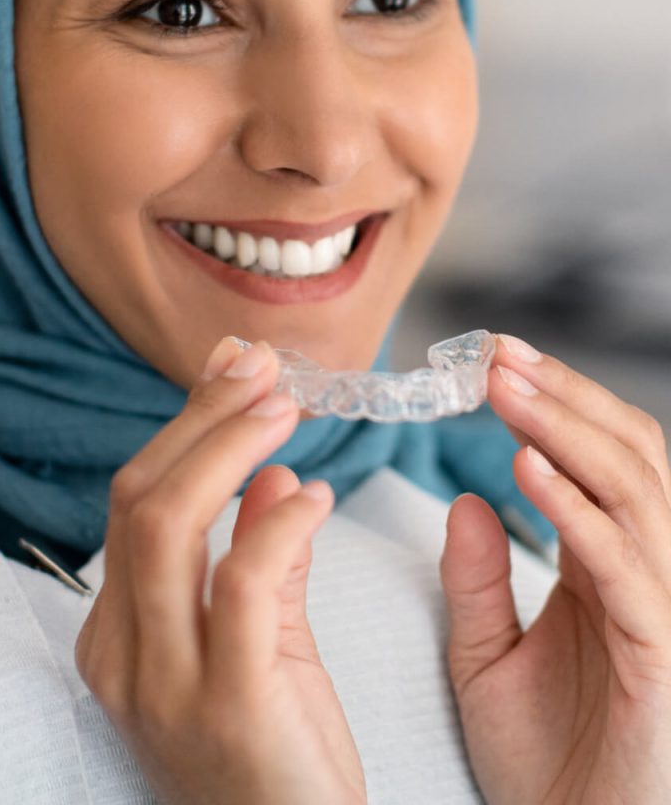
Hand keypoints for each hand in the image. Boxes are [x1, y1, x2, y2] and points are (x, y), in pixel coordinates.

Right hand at [74, 336, 366, 804]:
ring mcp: (165, 682)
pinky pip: (242, 582)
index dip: (186, 425)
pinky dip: (279, 523)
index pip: (136, 500)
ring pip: (170, 524)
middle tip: (262, 368)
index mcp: (118, 634)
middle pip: (142, 498)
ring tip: (286, 407)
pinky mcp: (228, 703)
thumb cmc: (280, 753)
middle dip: (203, 417)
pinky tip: (319, 497)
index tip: (236, 368)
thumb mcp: (259, 644)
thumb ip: (257, 558)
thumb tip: (269, 472)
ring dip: (230, 446)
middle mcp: (122, 653)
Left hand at [439, 334, 670, 804]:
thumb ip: (475, 580)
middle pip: (626, 455)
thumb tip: (465, 499)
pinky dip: (577, 511)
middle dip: (562, 396)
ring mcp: (663, 608)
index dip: (551, 403)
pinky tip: (525, 468)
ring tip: (505, 388)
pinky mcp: (663, 652)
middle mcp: (645, 573)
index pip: (596, 459)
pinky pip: (626, 566)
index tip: (489, 359)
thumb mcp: (485, 660)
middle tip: (496, 353)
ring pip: (634, 491)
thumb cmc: (543, 765)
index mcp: (605, 567)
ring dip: (568, 430)